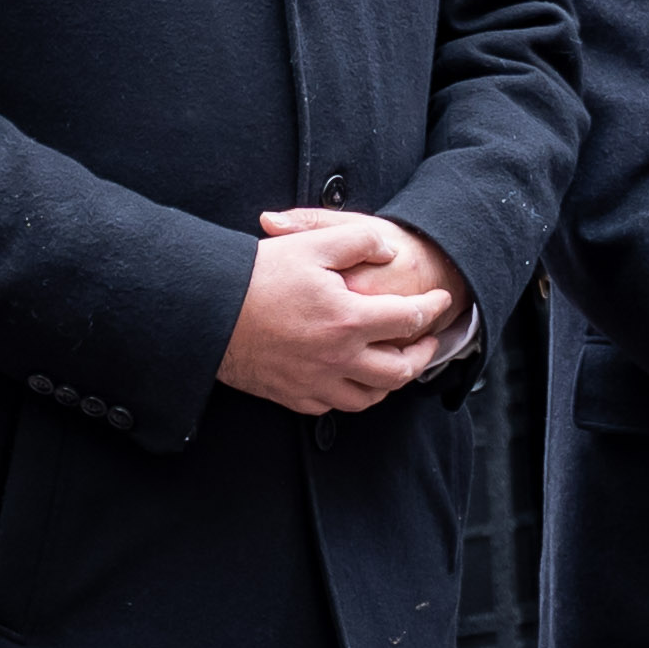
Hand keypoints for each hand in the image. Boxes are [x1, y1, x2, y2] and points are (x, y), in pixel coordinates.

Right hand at [220, 219, 454, 413]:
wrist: (206, 314)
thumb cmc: (258, 276)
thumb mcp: (312, 243)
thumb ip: (358, 241)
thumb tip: (389, 251)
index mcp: (349, 320)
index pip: (409, 320)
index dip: (433, 308)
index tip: (442, 300)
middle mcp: (338, 358)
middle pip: (400, 370)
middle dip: (423, 354)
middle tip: (428, 339)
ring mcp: (315, 382)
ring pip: (370, 397)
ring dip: (390, 381)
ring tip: (396, 363)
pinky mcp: (293, 396)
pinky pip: (334, 406)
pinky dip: (352, 394)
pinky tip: (352, 378)